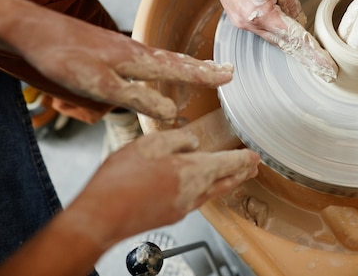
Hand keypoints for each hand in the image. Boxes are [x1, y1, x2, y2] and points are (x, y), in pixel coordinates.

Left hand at [0, 0, 233, 120]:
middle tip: (227, 71)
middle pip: (179, 61)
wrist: (33, 31)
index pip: (182, 69)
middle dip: (203, 68)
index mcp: (139, 60)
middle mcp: (137, 52)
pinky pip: (150, 57)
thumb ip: (137, 98)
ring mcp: (125, 49)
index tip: (229, 77)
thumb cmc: (64, 56)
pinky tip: (160, 67)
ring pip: (165, 58)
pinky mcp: (112, 50)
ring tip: (203, 68)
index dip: (206, 76)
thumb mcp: (101, 85)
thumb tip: (170, 111)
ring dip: (187, 65)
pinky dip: (166, 62)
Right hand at [66, 127, 259, 248]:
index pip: (230, 163)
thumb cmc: (122, 181)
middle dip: (242, 172)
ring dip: (227, 182)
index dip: (244, 158)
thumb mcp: (151, 144)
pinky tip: (198, 187)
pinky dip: (206, 190)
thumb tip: (192, 142)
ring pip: (213, 192)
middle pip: (227, 181)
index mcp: (194, 171)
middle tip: (253, 167)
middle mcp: (194, 192)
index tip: (255, 156)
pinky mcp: (170, 214)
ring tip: (234, 176)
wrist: (102, 217)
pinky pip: (196, 199)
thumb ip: (177, 140)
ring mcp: (183, 207)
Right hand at [197, 0, 337, 81]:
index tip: (329, 68)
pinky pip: (264, 29)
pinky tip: (293, 38)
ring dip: (293, 47)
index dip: (314, 54)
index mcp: (261, 14)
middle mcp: (249, 23)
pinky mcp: (239, 15)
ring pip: (274, 38)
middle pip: (284, 45)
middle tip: (327, 72)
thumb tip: (299, 20)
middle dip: (306, 57)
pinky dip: (280, 34)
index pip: (295, 39)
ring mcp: (241, 21)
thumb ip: (291, 1)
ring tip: (314, 57)